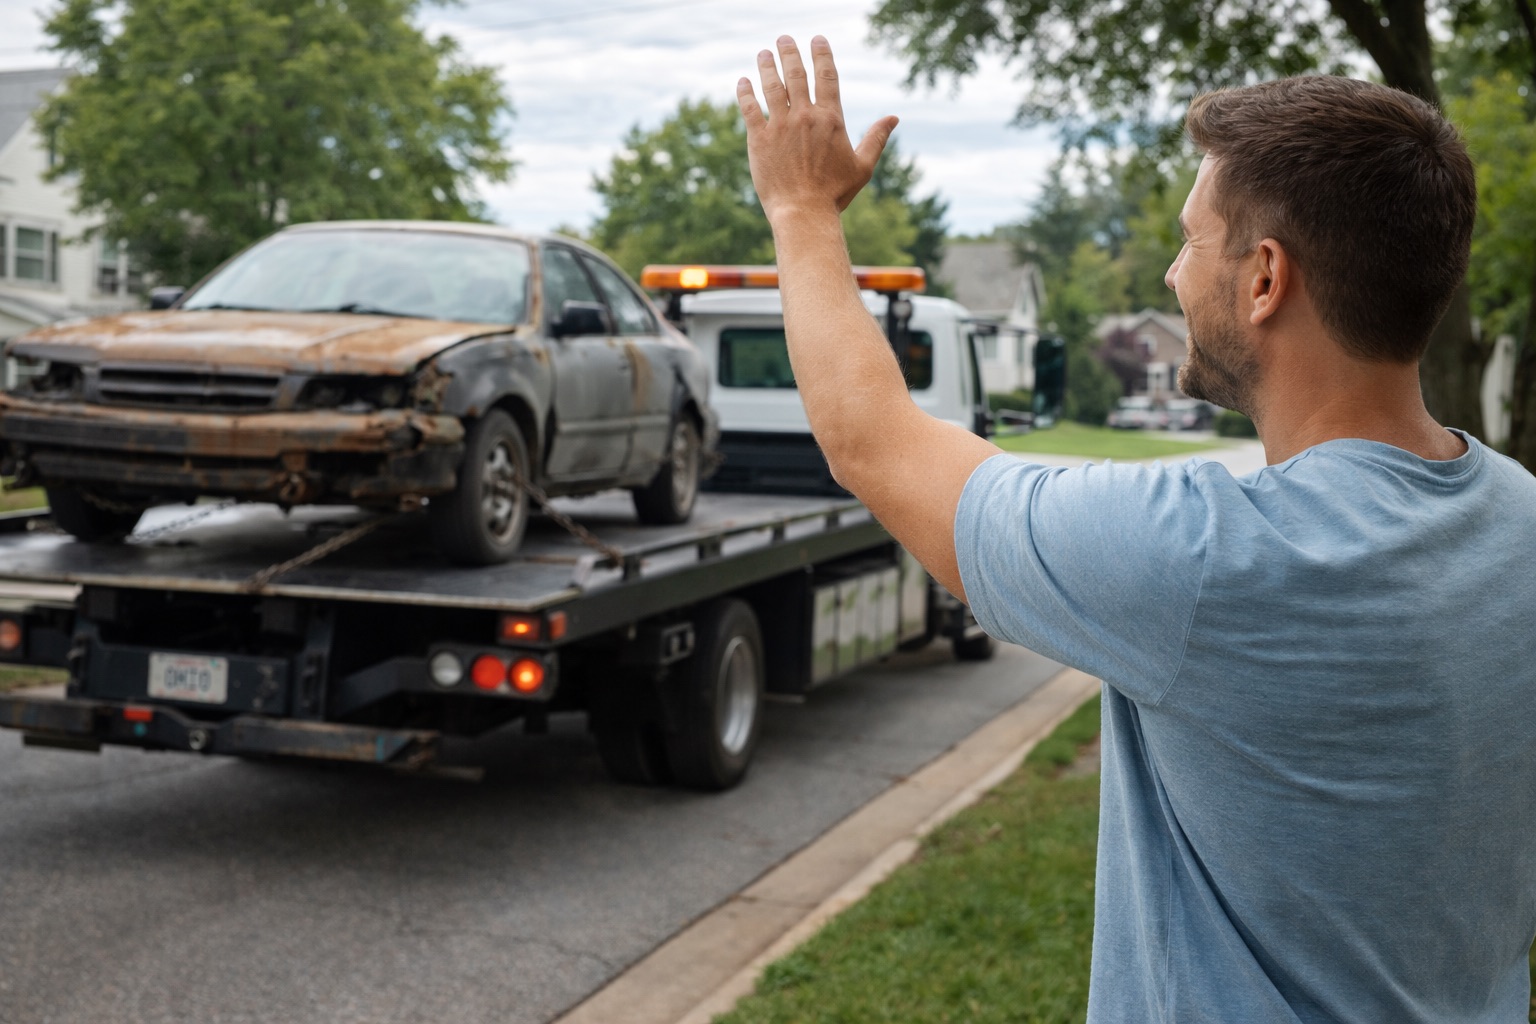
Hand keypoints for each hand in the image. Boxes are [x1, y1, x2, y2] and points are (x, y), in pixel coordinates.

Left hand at [737, 36, 898, 223]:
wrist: (803, 213)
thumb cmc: (835, 193)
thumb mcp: (862, 166)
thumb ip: (876, 138)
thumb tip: (893, 118)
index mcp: (830, 119)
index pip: (827, 75)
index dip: (822, 54)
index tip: (817, 39)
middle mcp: (804, 116)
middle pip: (795, 73)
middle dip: (789, 52)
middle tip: (783, 39)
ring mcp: (780, 126)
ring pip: (771, 85)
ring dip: (766, 66)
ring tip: (763, 53)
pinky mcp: (758, 139)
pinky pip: (749, 108)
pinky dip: (745, 92)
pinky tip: (743, 82)